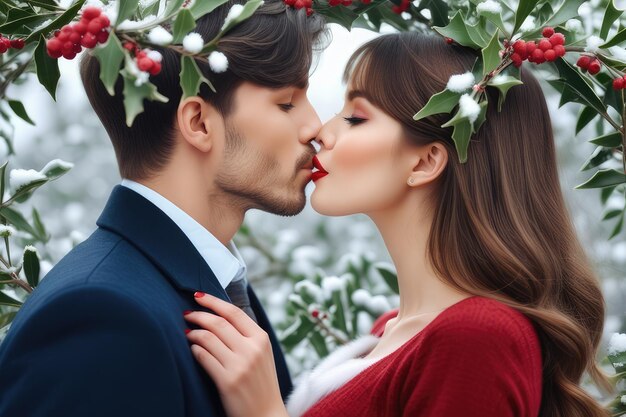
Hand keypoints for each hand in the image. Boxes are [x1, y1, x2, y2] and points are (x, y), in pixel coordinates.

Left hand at [185, 292, 288, 416]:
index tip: (198, 296)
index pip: (234, 312)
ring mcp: (240, 365)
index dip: (213, 301)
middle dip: (199, 315)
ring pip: (208, 338)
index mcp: (261, 339)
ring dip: (193, 332)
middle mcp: (252, 349)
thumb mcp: (262, 354)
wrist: (266, 414)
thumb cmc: (261, 383)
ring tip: (187, 332)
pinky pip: (204, 357)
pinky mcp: (227, 381)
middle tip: (187, 314)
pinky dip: (195, 350)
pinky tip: (192, 349)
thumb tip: (219, 316)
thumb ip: (246, 336)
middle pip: (218, 323)